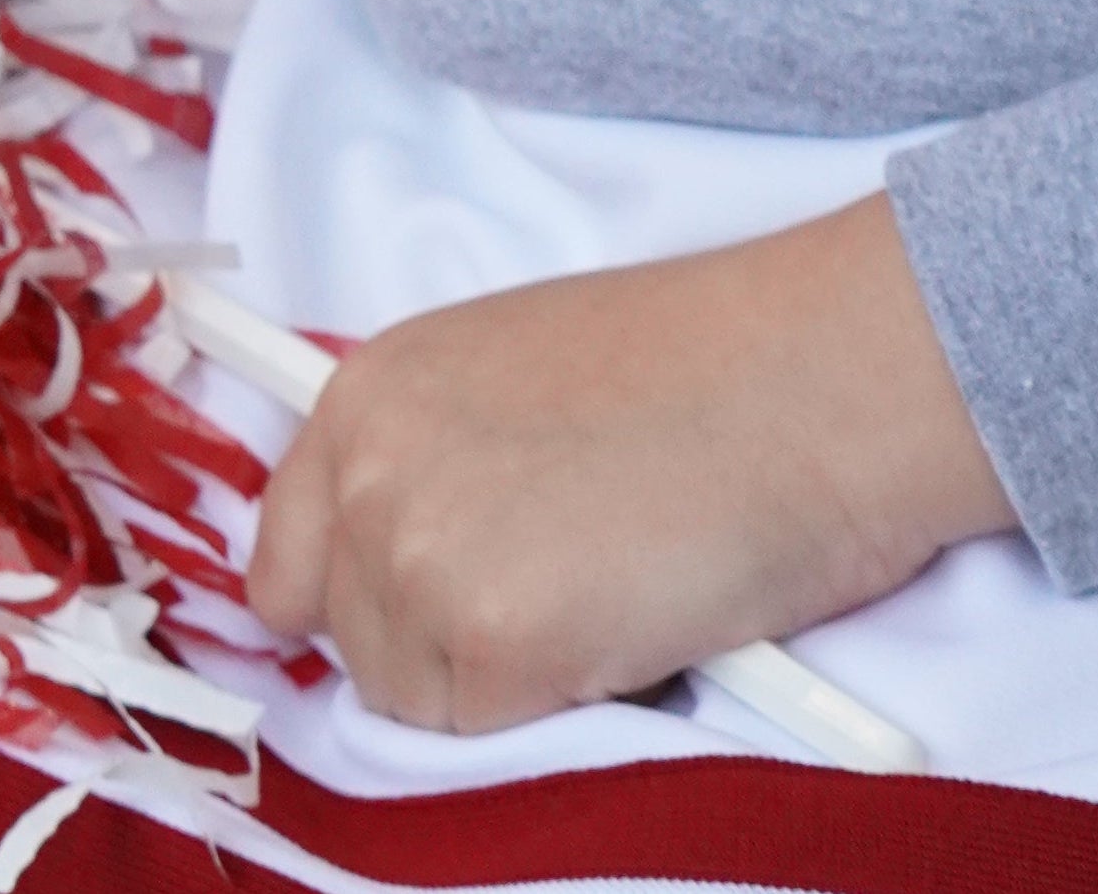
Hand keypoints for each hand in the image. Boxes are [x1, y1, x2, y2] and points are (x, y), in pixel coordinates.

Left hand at [240, 188, 1011, 732]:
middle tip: (569, 577)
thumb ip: (435, 454)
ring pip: (420, 704)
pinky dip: (567, 701)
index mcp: (367, 393)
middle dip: (447, 644)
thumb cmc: (703, 362)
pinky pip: (495, 735)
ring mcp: (420, 559)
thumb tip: (405, 567)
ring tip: (613, 586)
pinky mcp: (491, 644)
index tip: (428, 610)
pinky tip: (637, 617)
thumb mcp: (516, 372)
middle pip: (356, 644)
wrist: (814, 375)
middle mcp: (366, 473)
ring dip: (505, 681)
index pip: (284, 560)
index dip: (358, 599)